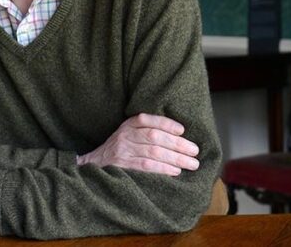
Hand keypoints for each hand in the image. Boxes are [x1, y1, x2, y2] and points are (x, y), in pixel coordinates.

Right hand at [77, 113, 199, 175]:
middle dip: (178, 144)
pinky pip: (146, 166)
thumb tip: (179, 135)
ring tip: (191, 163)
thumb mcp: (129, 133)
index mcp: (128, 125)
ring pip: (153, 152)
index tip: (183, 130)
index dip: (166, 124)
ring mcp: (123, 151)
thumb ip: (147, 130)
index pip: (148, 120)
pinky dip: (163, 168)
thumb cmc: (120, 148)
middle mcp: (125, 136)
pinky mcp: (123, 167)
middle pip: (155, 137)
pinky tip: (175, 171)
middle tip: (195, 151)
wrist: (95, 164)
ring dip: (175, 158)